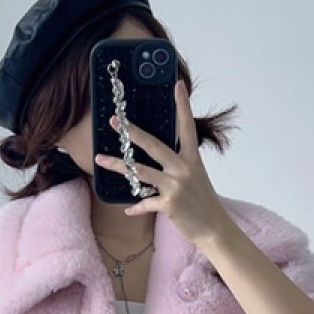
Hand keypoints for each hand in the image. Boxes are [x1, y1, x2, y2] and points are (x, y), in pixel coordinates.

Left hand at [93, 77, 233, 250]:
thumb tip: (160, 154)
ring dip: (117, 165)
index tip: (176, 85)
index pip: (187, 126)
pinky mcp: (169, 204)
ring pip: (140, 172)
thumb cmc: (202, 200)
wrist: (213, 228)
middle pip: (154, 145)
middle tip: (116, 121)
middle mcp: (184, 168)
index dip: (182, 105)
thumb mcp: (195, 175)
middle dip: (132, 132)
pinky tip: (128, 209)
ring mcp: (176, 186)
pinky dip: (136, 207)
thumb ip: (179, 162)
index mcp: (192, 158)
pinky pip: (145, 202)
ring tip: (99, 159)